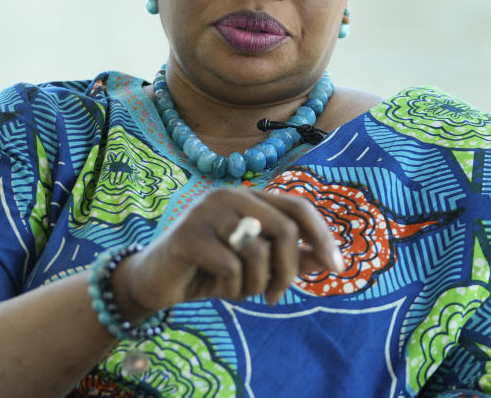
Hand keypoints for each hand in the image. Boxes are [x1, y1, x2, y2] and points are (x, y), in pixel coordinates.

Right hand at [113, 187, 344, 315]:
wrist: (154, 282)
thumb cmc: (208, 271)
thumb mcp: (254, 267)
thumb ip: (289, 259)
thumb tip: (326, 259)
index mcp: (248, 197)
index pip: (298, 206)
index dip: (322, 237)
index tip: (337, 269)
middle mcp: (229, 195)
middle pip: (285, 229)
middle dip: (288, 270)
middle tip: (276, 296)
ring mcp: (207, 212)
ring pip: (259, 251)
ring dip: (256, 284)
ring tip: (239, 291)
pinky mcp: (189, 236)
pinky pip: (232, 267)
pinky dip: (233, 288)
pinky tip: (218, 289)